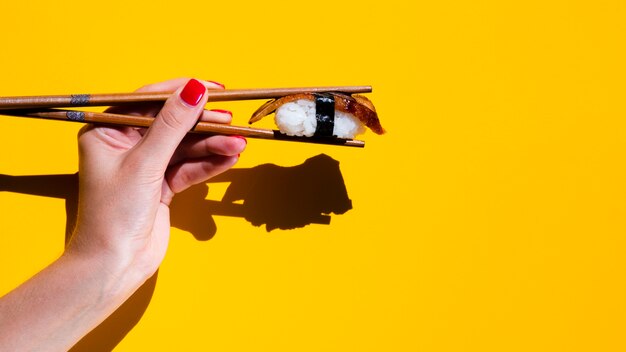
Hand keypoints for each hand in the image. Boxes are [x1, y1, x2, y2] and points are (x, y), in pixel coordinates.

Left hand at [67, 78, 246, 280]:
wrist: (114, 266)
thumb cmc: (115, 215)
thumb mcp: (144, 164)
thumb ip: (172, 125)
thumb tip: (195, 90)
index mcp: (106, 132)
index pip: (148, 102)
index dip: (181, 93)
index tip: (212, 89)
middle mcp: (126, 145)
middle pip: (172, 124)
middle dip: (202, 124)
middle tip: (230, 121)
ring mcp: (146, 166)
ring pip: (184, 147)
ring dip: (212, 146)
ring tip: (238, 145)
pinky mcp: (162, 185)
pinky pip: (189, 168)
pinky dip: (209, 164)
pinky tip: (230, 159)